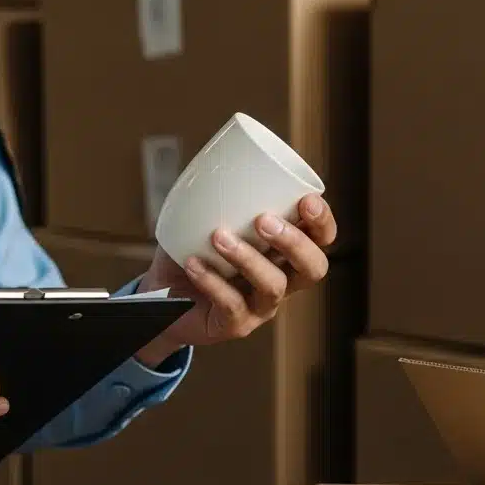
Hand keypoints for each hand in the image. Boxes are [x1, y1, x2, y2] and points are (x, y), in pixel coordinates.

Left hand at [134, 193, 336, 366]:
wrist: (162, 294)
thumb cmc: (191, 251)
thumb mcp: (206, 219)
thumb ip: (218, 195)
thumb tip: (215, 159)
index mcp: (284, 252)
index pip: (321, 239)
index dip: (322, 222)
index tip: (306, 200)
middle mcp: (282, 280)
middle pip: (313, 268)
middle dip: (294, 242)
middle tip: (264, 221)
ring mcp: (260, 306)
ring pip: (273, 286)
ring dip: (248, 258)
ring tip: (218, 236)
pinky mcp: (235, 325)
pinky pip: (232, 304)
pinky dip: (213, 281)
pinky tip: (194, 263)